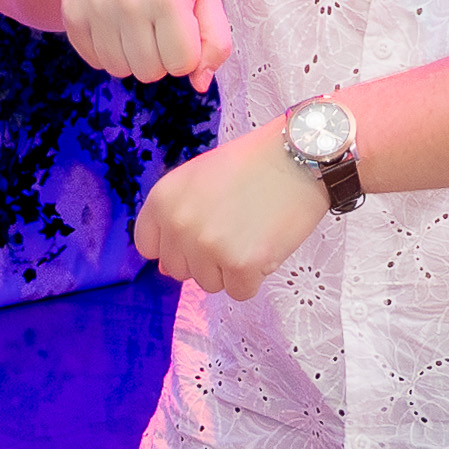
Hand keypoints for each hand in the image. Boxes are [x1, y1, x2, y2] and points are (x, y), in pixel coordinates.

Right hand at [57, 0, 228, 87]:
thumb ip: (215, 39)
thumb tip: (199, 84)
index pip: (182, 64)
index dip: (185, 51)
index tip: (180, 26)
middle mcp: (129, 3)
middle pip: (150, 72)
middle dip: (159, 56)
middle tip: (157, 23)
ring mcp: (96, 8)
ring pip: (120, 70)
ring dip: (132, 56)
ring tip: (136, 22)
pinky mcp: (72, 13)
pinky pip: (94, 60)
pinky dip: (107, 50)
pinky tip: (114, 22)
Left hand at [135, 131, 329, 299]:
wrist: (298, 157)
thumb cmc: (252, 165)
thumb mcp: (198, 179)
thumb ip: (177, 218)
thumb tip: (165, 269)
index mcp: (163, 199)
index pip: (149, 247)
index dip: (177, 244)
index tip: (200, 231)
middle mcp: (179, 224)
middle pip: (180, 270)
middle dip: (206, 257)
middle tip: (235, 225)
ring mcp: (208, 246)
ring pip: (210, 283)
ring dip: (232, 267)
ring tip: (252, 231)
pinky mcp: (241, 265)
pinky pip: (240, 292)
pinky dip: (256, 277)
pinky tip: (266, 245)